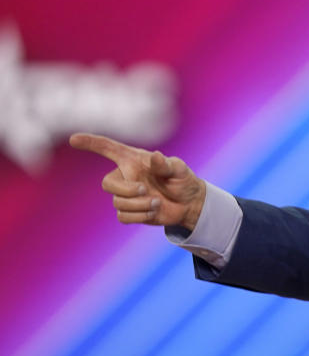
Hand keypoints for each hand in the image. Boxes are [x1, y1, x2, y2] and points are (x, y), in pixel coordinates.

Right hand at [69, 133, 205, 231]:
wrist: (188, 203)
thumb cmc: (182, 180)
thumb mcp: (179, 169)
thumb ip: (166, 164)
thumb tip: (156, 156)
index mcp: (133, 160)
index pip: (108, 149)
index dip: (91, 143)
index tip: (74, 139)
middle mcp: (125, 176)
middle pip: (107, 183)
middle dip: (126, 190)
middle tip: (146, 190)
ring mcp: (125, 195)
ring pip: (118, 203)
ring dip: (140, 205)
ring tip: (157, 202)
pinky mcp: (129, 211)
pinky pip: (123, 217)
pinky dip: (140, 216)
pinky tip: (153, 211)